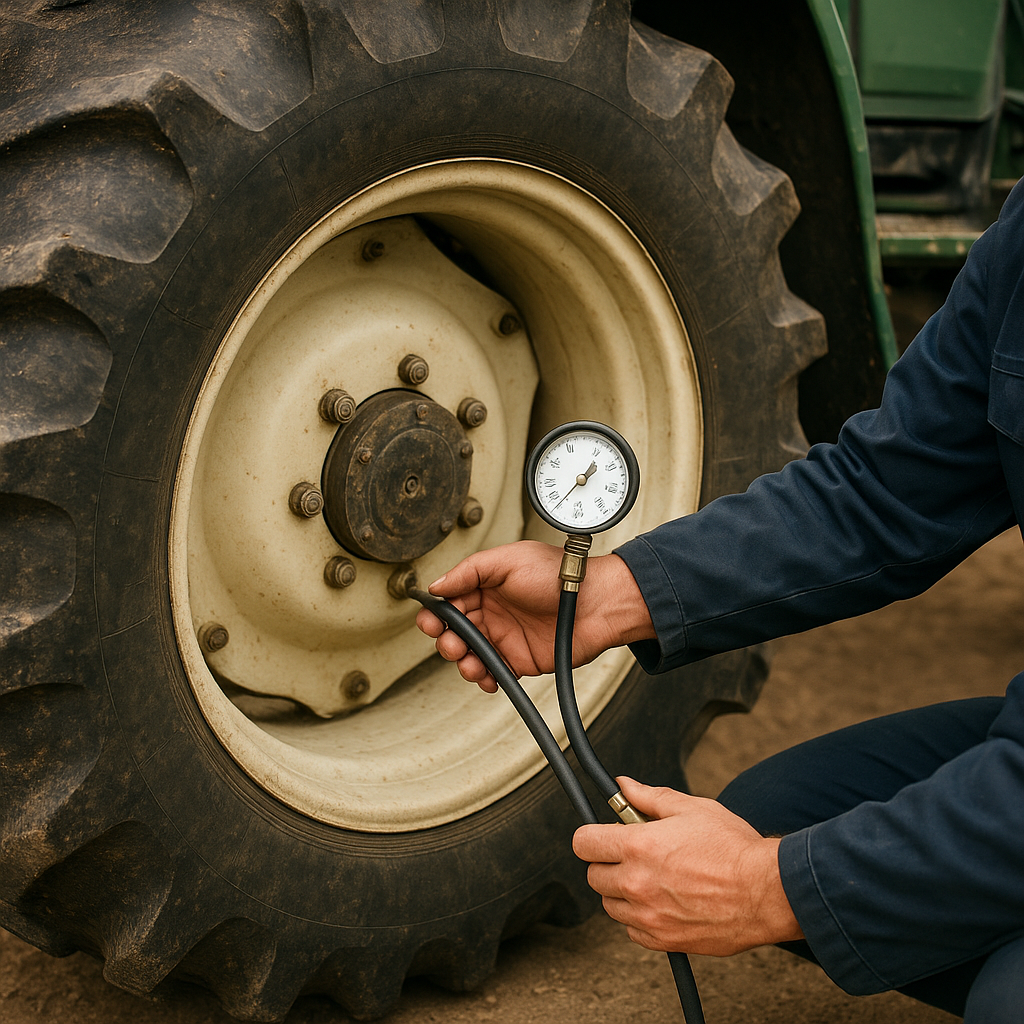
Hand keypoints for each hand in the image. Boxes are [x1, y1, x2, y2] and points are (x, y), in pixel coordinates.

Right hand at [415, 541, 653, 691]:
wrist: (594, 603)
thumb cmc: (557, 575)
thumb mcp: (508, 560)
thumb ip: (470, 571)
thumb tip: (437, 585)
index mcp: (485, 586)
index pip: (450, 602)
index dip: (437, 613)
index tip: (432, 621)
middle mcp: (492, 612)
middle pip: (454, 631)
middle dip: (446, 640)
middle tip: (451, 643)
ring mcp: (504, 637)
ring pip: (469, 655)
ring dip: (462, 661)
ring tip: (469, 662)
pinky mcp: (518, 660)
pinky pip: (492, 673)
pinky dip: (484, 678)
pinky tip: (485, 676)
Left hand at [572, 777, 802, 955]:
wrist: (766, 893)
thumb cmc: (734, 849)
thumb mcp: (692, 808)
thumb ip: (650, 797)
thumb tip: (623, 786)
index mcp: (639, 846)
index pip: (583, 843)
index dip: (592, 836)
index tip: (603, 835)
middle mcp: (637, 883)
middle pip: (594, 875)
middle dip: (608, 862)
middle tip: (634, 855)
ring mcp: (648, 916)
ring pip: (610, 905)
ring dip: (622, 892)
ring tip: (653, 878)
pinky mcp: (663, 940)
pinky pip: (632, 930)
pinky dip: (640, 918)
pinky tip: (663, 902)